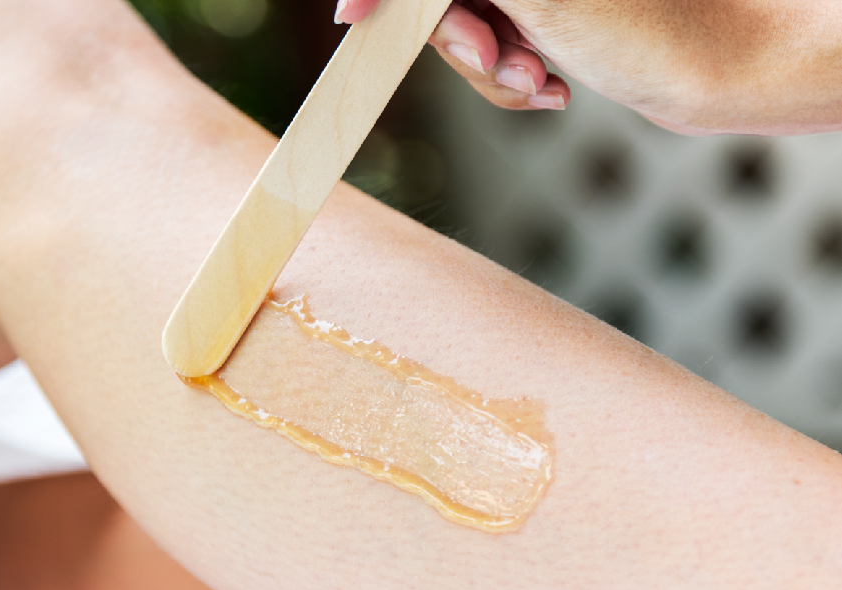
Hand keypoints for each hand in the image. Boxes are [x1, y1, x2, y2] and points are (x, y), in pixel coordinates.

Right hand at [336, 0, 841, 134]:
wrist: (720, 73)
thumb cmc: (642, 24)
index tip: (357, 17)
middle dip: (457, 37)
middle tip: (498, 57)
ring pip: (459, 27)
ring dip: (488, 70)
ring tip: (540, 80)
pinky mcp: (544, 14)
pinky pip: (491, 51)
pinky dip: (510, 80)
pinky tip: (551, 87)